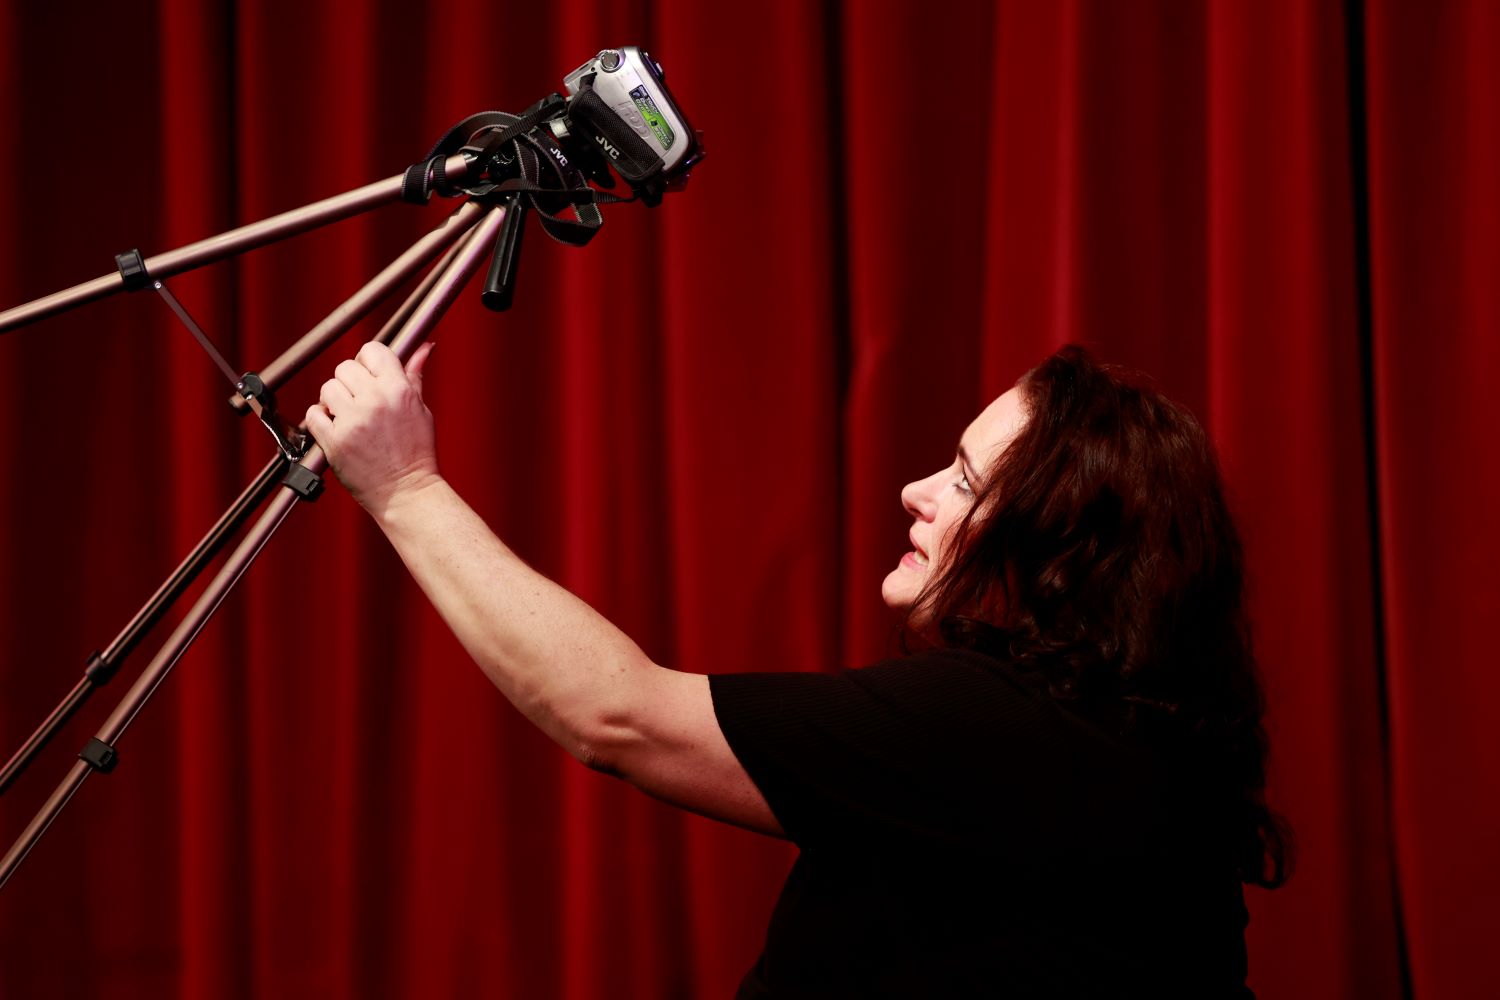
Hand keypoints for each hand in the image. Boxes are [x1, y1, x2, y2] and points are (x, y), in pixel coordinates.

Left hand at [304, 340, 440, 519]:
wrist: (406, 492)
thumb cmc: (416, 453)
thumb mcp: (421, 410)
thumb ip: (414, 376)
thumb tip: (422, 348)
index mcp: (398, 390)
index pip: (372, 350)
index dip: (368, 361)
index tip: (368, 375)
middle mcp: (374, 401)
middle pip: (345, 367)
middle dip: (350, 382)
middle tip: (358, 400)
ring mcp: (353, 421)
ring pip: (327, 389)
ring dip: (334, 400)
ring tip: (347, 416)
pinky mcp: (334, 441)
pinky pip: (314, 414)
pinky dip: (320, 419)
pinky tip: (336, 428)